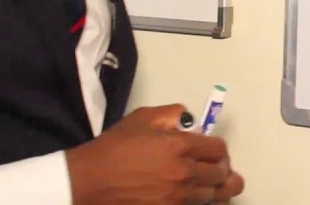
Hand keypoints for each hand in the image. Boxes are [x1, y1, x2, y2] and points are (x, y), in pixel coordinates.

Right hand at [66, 104, 245, 204]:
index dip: (218, 149)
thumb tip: (192, 121)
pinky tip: (197, 199)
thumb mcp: (142, 118)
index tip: (212, 150)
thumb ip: (172, 114)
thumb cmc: (114, 148)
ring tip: (210, 185)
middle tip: (213, 167)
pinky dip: (201, 203)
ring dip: (215, 189)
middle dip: (220, 168)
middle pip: (221, 174)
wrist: (88, 182)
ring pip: (214, 196)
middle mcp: (184, 174)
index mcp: (180, 147)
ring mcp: (177, 199)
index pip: (219, 149)